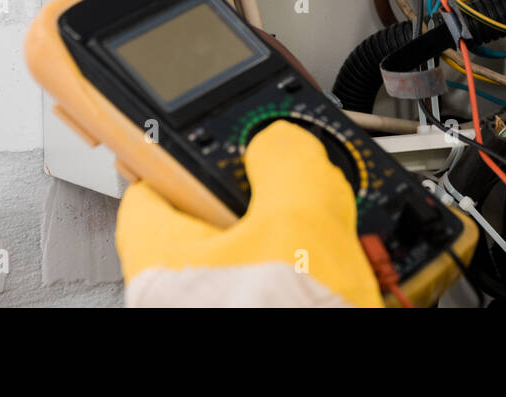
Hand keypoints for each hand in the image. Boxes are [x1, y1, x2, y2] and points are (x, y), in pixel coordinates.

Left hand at [115, 120, 382, 306]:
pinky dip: (316, 287)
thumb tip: (279, 139)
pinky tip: (353, 285)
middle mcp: (176, 295)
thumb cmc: (282, 326)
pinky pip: (283, 296)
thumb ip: (285, 158)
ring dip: (307, 248)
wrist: (324, 380)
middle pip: (221, 221)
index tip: (218, 134)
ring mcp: (216, 317)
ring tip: (349, 249)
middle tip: (314, 197)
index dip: (191, 149)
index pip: (152, 180)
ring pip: (260, 263)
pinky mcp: (256, 327)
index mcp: (158, 254)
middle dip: (274, 204)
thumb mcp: (299, 216)